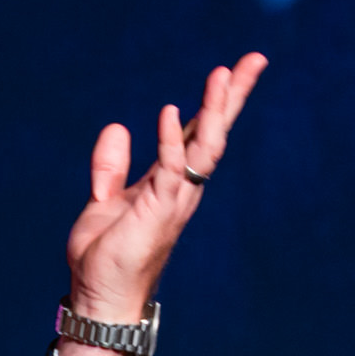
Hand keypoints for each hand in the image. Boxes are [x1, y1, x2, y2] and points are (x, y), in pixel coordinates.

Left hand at [63, 53, 269, 346]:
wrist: (99, 296)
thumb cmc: (105, 256)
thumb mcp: (104, 200)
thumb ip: (112, 165)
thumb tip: (119, 126)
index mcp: (170, 180)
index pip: (199, 132)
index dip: (216, 101)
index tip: (231, 68)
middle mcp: (181, 186)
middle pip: (214, 132)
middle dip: (232, 96)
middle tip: (254, 59)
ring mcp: (173, 198)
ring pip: (204, 146)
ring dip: (214, 110)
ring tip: (224, 74)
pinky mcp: (157, 210)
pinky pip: (169, 168)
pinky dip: (171, 139)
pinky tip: (172, 112)